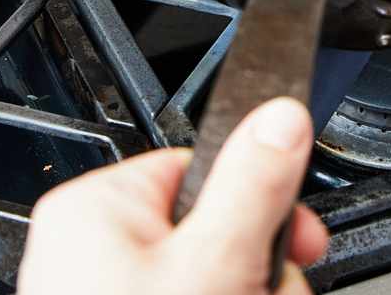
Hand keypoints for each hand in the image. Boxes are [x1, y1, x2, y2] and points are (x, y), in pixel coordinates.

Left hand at [17, 97, 329, 294]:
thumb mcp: (214, 261)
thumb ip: (253, 186)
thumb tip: (283, 114)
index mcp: (98, 205)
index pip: (203, 166)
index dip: (260, 202)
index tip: (299, 237)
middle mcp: (91, 247)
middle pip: (215, 226)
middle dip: (255, 264)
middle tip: (263, 293)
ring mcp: (102, 290)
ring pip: (212, 270)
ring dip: (249, 291)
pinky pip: (192, 294)